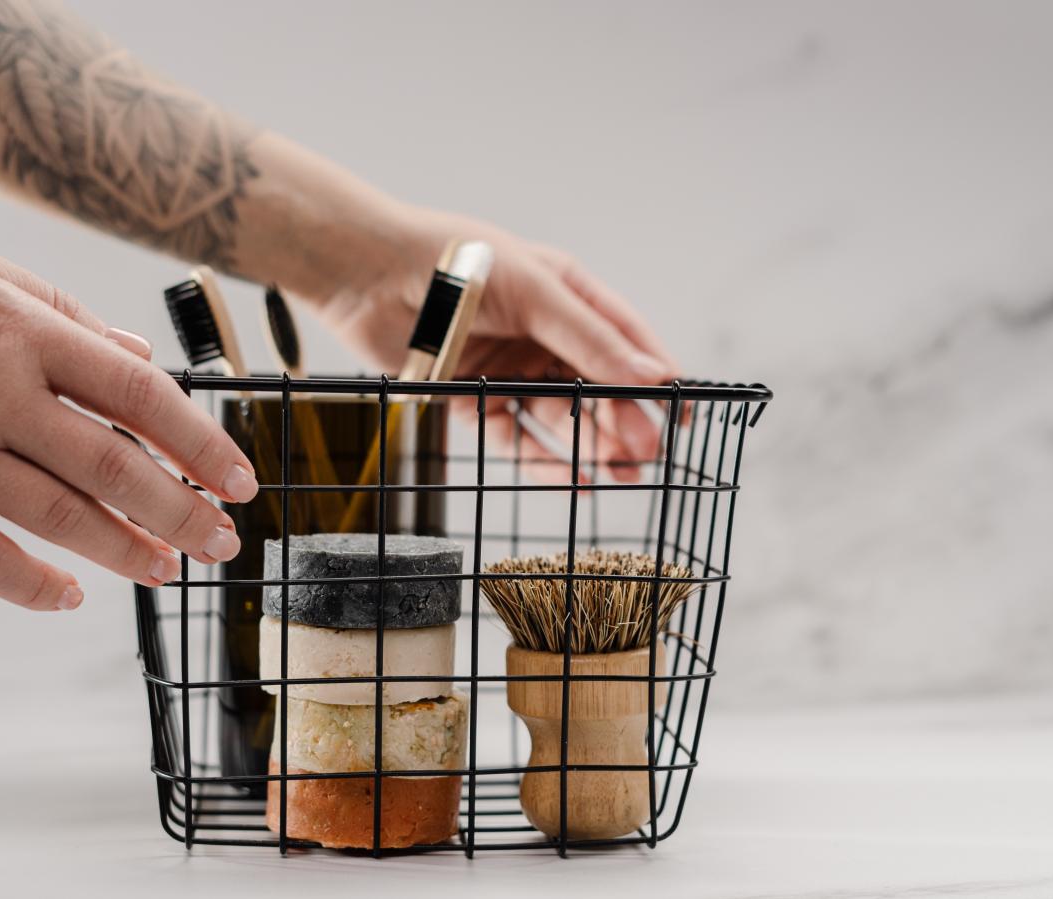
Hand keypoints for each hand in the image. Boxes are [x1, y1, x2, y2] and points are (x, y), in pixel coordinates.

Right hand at [0, 218, 257, 610]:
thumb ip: (58, 311)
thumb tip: (136, 351)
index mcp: (18, 331)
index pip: (137, 393)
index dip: (200, 441)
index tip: (239, 476)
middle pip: (111, 465)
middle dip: (181, 510)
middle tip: (223, 540)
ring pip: (55, 515)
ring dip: (123, 549)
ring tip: (167, 568)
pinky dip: (27, 583)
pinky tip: (69, 596)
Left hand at [304, 205, 682, 482]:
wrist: (366, 273)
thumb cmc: (453, 262)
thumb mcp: (535, 292)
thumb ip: (590, 338)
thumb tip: (652, 375)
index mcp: (564, 295)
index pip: (624, 340)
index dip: (657, 376)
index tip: (686, 411)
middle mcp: (541, 334)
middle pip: (596, 387)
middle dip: (625, 421)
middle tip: (646, 454)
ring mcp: (507, 369)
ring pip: (562, 419)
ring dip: (592, 447)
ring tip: (619, 475)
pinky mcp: (471, 401)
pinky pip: (517, 440)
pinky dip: (544, 463)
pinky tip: (573, 483)